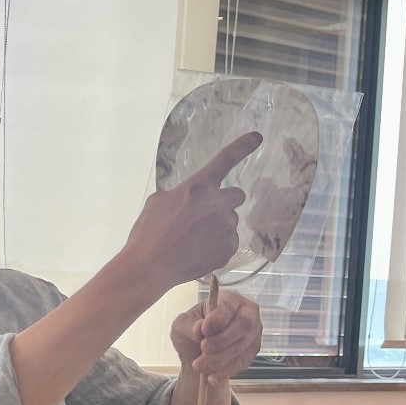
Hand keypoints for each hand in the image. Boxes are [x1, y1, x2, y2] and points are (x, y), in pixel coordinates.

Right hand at [122, 132, 262, 289]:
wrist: (150, 267)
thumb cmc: (147, 233)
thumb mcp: (155, 203)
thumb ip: (175, 195)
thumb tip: (180, 197)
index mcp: (198, 187)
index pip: (225, 160)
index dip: (242, 146)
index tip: (257, 136)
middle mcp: (217, 203)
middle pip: (236, 195)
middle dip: (223, 202)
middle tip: (204, 216)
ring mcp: (226, 227)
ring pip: (229, 221)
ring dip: (217, 226)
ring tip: (194, 241)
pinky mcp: (229, 248)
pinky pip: (228, 242)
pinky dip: (216, 246)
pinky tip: (198, 252)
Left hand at [171, 290, 262, 382]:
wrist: (196, 353)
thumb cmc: (190, 332)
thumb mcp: (181, 325)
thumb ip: (189, 325)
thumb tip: (201, 328)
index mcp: (229, 300)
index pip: (229, 306)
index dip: (217, 319)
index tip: (203, 331)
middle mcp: (247, 313)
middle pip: (243, 325)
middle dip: (221, 341)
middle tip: (202, 350)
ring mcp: (253, 333)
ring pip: (243, 346)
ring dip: (220, 359)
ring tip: (199, 366)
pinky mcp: (252, 351)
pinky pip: (243, 362)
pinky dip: (226, 371)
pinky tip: (211, 377)